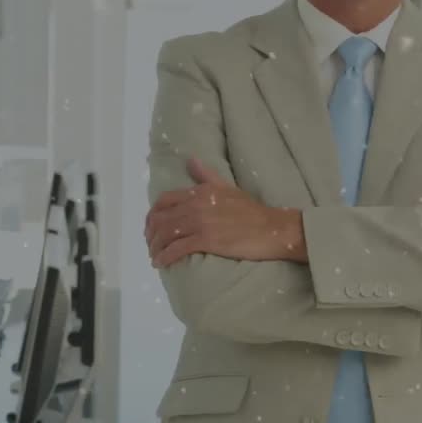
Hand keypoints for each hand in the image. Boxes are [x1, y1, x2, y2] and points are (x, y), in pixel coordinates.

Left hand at [144, 158, 296, 267]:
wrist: (271, 227)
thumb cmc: (250, 210)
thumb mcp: (226, 186)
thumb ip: (206, 175)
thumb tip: (191, 159)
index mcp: (199, 192)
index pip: (164, 200)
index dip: (152, 214)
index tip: (151, 225)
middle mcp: (195, 205)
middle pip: (160, 219)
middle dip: (151, 234)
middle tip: (151, 244)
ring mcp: (200, 223)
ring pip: (165, 234)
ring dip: (155, 247)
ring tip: (154, 256)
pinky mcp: (206, 241)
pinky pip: (177, 249)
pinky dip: (164, 256)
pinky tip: (160, 263)